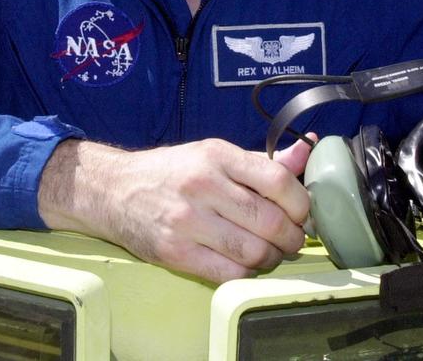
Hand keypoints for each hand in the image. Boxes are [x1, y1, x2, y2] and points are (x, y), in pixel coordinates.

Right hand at [38, 137, 312, 282]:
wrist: (114, 190)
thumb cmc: (172, 172)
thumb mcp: (215, 154)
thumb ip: (263, 160)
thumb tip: (308, 150)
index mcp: (217, 155)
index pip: (278, 181)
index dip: (300, 203)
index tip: (301, 212)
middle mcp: (202, 186)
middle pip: (270, 221)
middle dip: (290, 237)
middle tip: (290, 239)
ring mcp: (187, 221)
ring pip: (254, 252)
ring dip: (271, 258)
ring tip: (268, 252)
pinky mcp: (175, 252)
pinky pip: (229, 273)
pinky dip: (246, 272)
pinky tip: (243, 262)